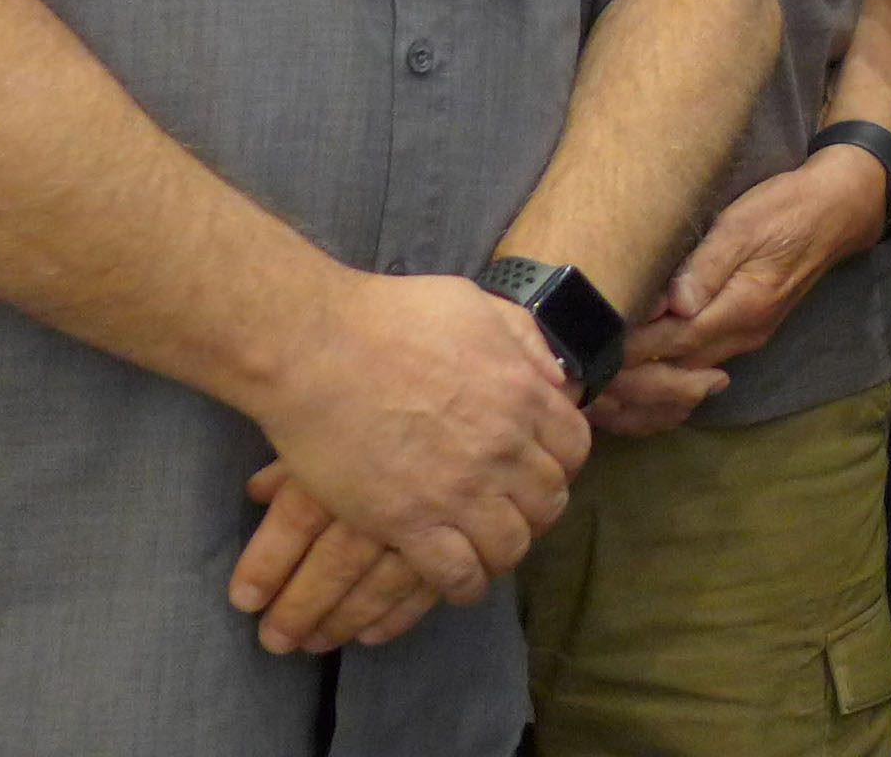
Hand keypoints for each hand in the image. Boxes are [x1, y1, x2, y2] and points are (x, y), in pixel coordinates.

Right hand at [225, 271, 588, 649]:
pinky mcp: (410, 522)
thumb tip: (554, 376)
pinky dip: (464, 583)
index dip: (560, 462)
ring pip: (510, 545)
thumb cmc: (388, 317)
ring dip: (502, 552)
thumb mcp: (475, 306)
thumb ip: (521, 340)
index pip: (575, 448)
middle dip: (535, 510)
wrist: (315, 349)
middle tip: (511, 513)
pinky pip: (458, 574)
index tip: (538, 467)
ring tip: (485, 550)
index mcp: (522, 393)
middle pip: (548, 501)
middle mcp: (503, 446)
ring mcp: (459, 489)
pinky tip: (456, 579)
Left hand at [584, 150, 890, 437]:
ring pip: (685, 381)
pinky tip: (636, 385)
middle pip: (674, 375)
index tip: (582, 351)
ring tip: (595, 392)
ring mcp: (745, 340)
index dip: (624, 350)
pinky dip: (665, 385)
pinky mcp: (744, 335)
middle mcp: (742, 335)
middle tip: (574, 379)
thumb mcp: (745, 223)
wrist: (837, 212)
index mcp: (740, 308)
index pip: (669, 342)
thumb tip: (670, 303)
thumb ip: (707, 264)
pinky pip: (697, 372)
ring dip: (642, 391)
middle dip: (625, 380)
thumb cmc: (786, 209)